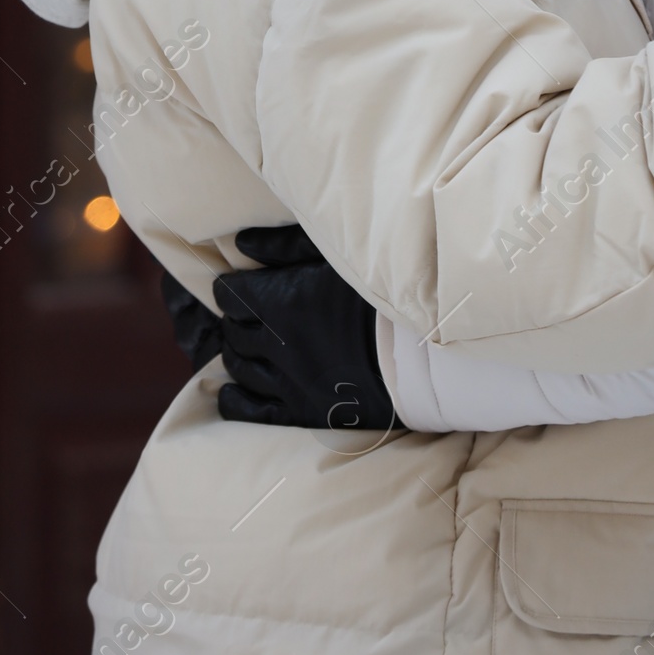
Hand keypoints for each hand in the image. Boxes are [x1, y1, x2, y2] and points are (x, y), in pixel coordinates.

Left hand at [163, 226, 404, 434]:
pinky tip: (231, 392)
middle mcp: (277, 343)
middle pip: (234, 332)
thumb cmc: (382, 291)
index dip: (231, 290)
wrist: (423, 350)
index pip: (231, 295)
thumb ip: (284, 246)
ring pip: (240, 368)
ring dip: (237, 355)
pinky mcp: (303, 411)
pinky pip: (252, 412)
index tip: (237, 287)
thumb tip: (240, 243)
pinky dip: (235, 400)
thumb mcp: (335, 255)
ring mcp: (288, 381)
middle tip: (245, 316)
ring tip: (246, 346)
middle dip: (235, 322)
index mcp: (282, 301)